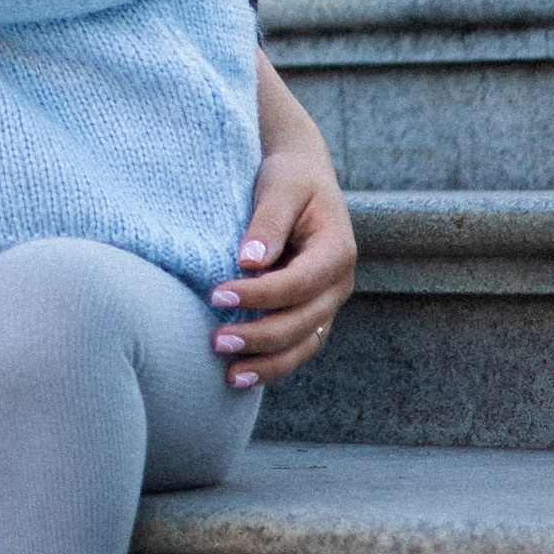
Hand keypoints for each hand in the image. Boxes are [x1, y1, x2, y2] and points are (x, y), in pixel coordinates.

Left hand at [208, 53, 356, 387]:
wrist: (301, 178)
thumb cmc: (288, 179)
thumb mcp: (280, 187)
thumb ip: (267, 222)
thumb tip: (249, 262)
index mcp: (337, 251)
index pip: (299, 284)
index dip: (259, 295)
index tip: (217, 295)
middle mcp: (339, 283)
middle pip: (303, 321)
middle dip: (260, 336)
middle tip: (215, 341)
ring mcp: (327, 302)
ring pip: (304, 344)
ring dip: (268, 363)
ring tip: (228, 375)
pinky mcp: (311, 312)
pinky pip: (297, 347)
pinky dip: (273, 364)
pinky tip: (240, 375)